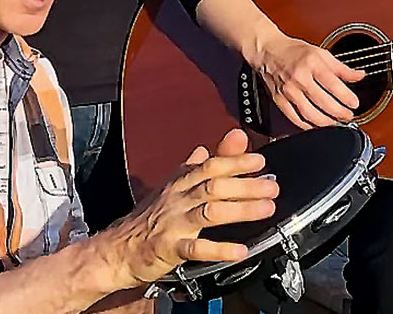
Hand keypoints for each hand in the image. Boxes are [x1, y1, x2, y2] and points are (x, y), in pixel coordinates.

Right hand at [101, 129, 276, 287]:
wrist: (119, 247)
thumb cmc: (152, 215)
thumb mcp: (176, 184)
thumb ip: (203, 164)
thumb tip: (220, 141)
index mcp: (181, 181)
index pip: (211, 165)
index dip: (236, 160)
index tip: (260, 159)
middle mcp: (178, 198)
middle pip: (214, 185)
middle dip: (246, 184)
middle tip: (272, 186)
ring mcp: (174, 222)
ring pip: (210, 212)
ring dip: (241, 209)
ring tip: (266, 209)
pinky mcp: (169, 248)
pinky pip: (196, 248)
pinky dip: (219, 249)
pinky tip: (240, 250)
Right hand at [254, 34, 364, 129]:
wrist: (268, 51)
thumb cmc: (294, 51)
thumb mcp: (321, 53)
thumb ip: (341, 67)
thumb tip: (360, 76)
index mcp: (311, 63)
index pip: (333, 84)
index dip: (346, 97)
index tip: (354, 103)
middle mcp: (299, 77)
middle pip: (323, 102)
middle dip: (340, 113)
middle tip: (348, 116)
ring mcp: (288, 91)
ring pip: (310, 114)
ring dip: (326, 122)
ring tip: (336, 123)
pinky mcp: (279, 100)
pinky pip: (295, 118)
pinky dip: (308, 126)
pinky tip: (317, 126)